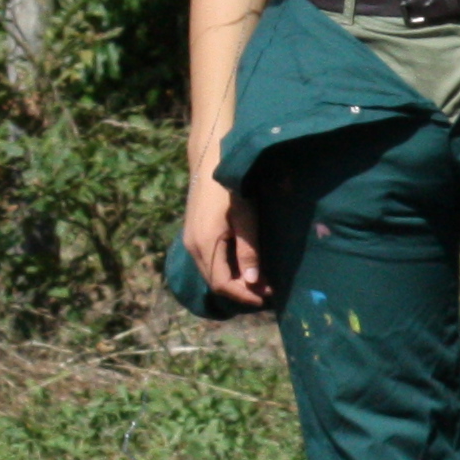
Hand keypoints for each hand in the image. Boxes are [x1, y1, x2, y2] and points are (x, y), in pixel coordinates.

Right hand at [184, 168, 268, 308]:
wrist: (210, 161)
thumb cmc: (232, 188)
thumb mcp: (245, 219)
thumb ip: (248, 252)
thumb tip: (253, 282)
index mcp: (204, 245)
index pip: (223, 284)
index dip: (245, 295)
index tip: (268, 297)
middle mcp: (192, 248)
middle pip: (215, 282)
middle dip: (241, 291)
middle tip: (268, 292)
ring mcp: (190, 241)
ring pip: (211, 273)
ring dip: (234, 281)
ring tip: (260, 282)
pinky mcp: (193, 235)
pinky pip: (209, 262)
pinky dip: (226, 270)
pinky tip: (244, 267)